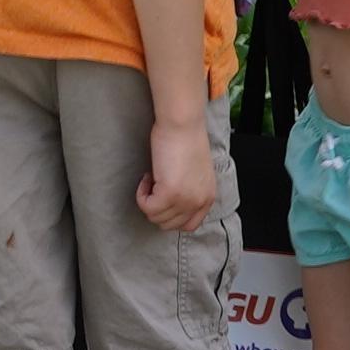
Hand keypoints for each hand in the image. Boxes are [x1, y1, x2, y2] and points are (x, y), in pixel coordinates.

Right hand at [135, 113, 217, 235]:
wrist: (182, 124)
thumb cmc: (186, 139)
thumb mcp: (195, 173)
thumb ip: (189, 191)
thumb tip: (170, 203)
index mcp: (207, 197)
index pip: (189, 225)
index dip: (171, 216)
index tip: (163, 199)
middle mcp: (199, 202)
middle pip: (170, 225)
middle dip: (157, 208)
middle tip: (155, 186)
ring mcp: (185, 200)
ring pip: (155, 217)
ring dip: (149, 199)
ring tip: (153, 177)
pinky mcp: (170, 193)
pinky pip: (146, 206)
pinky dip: (141, 195)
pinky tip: (147, 177)